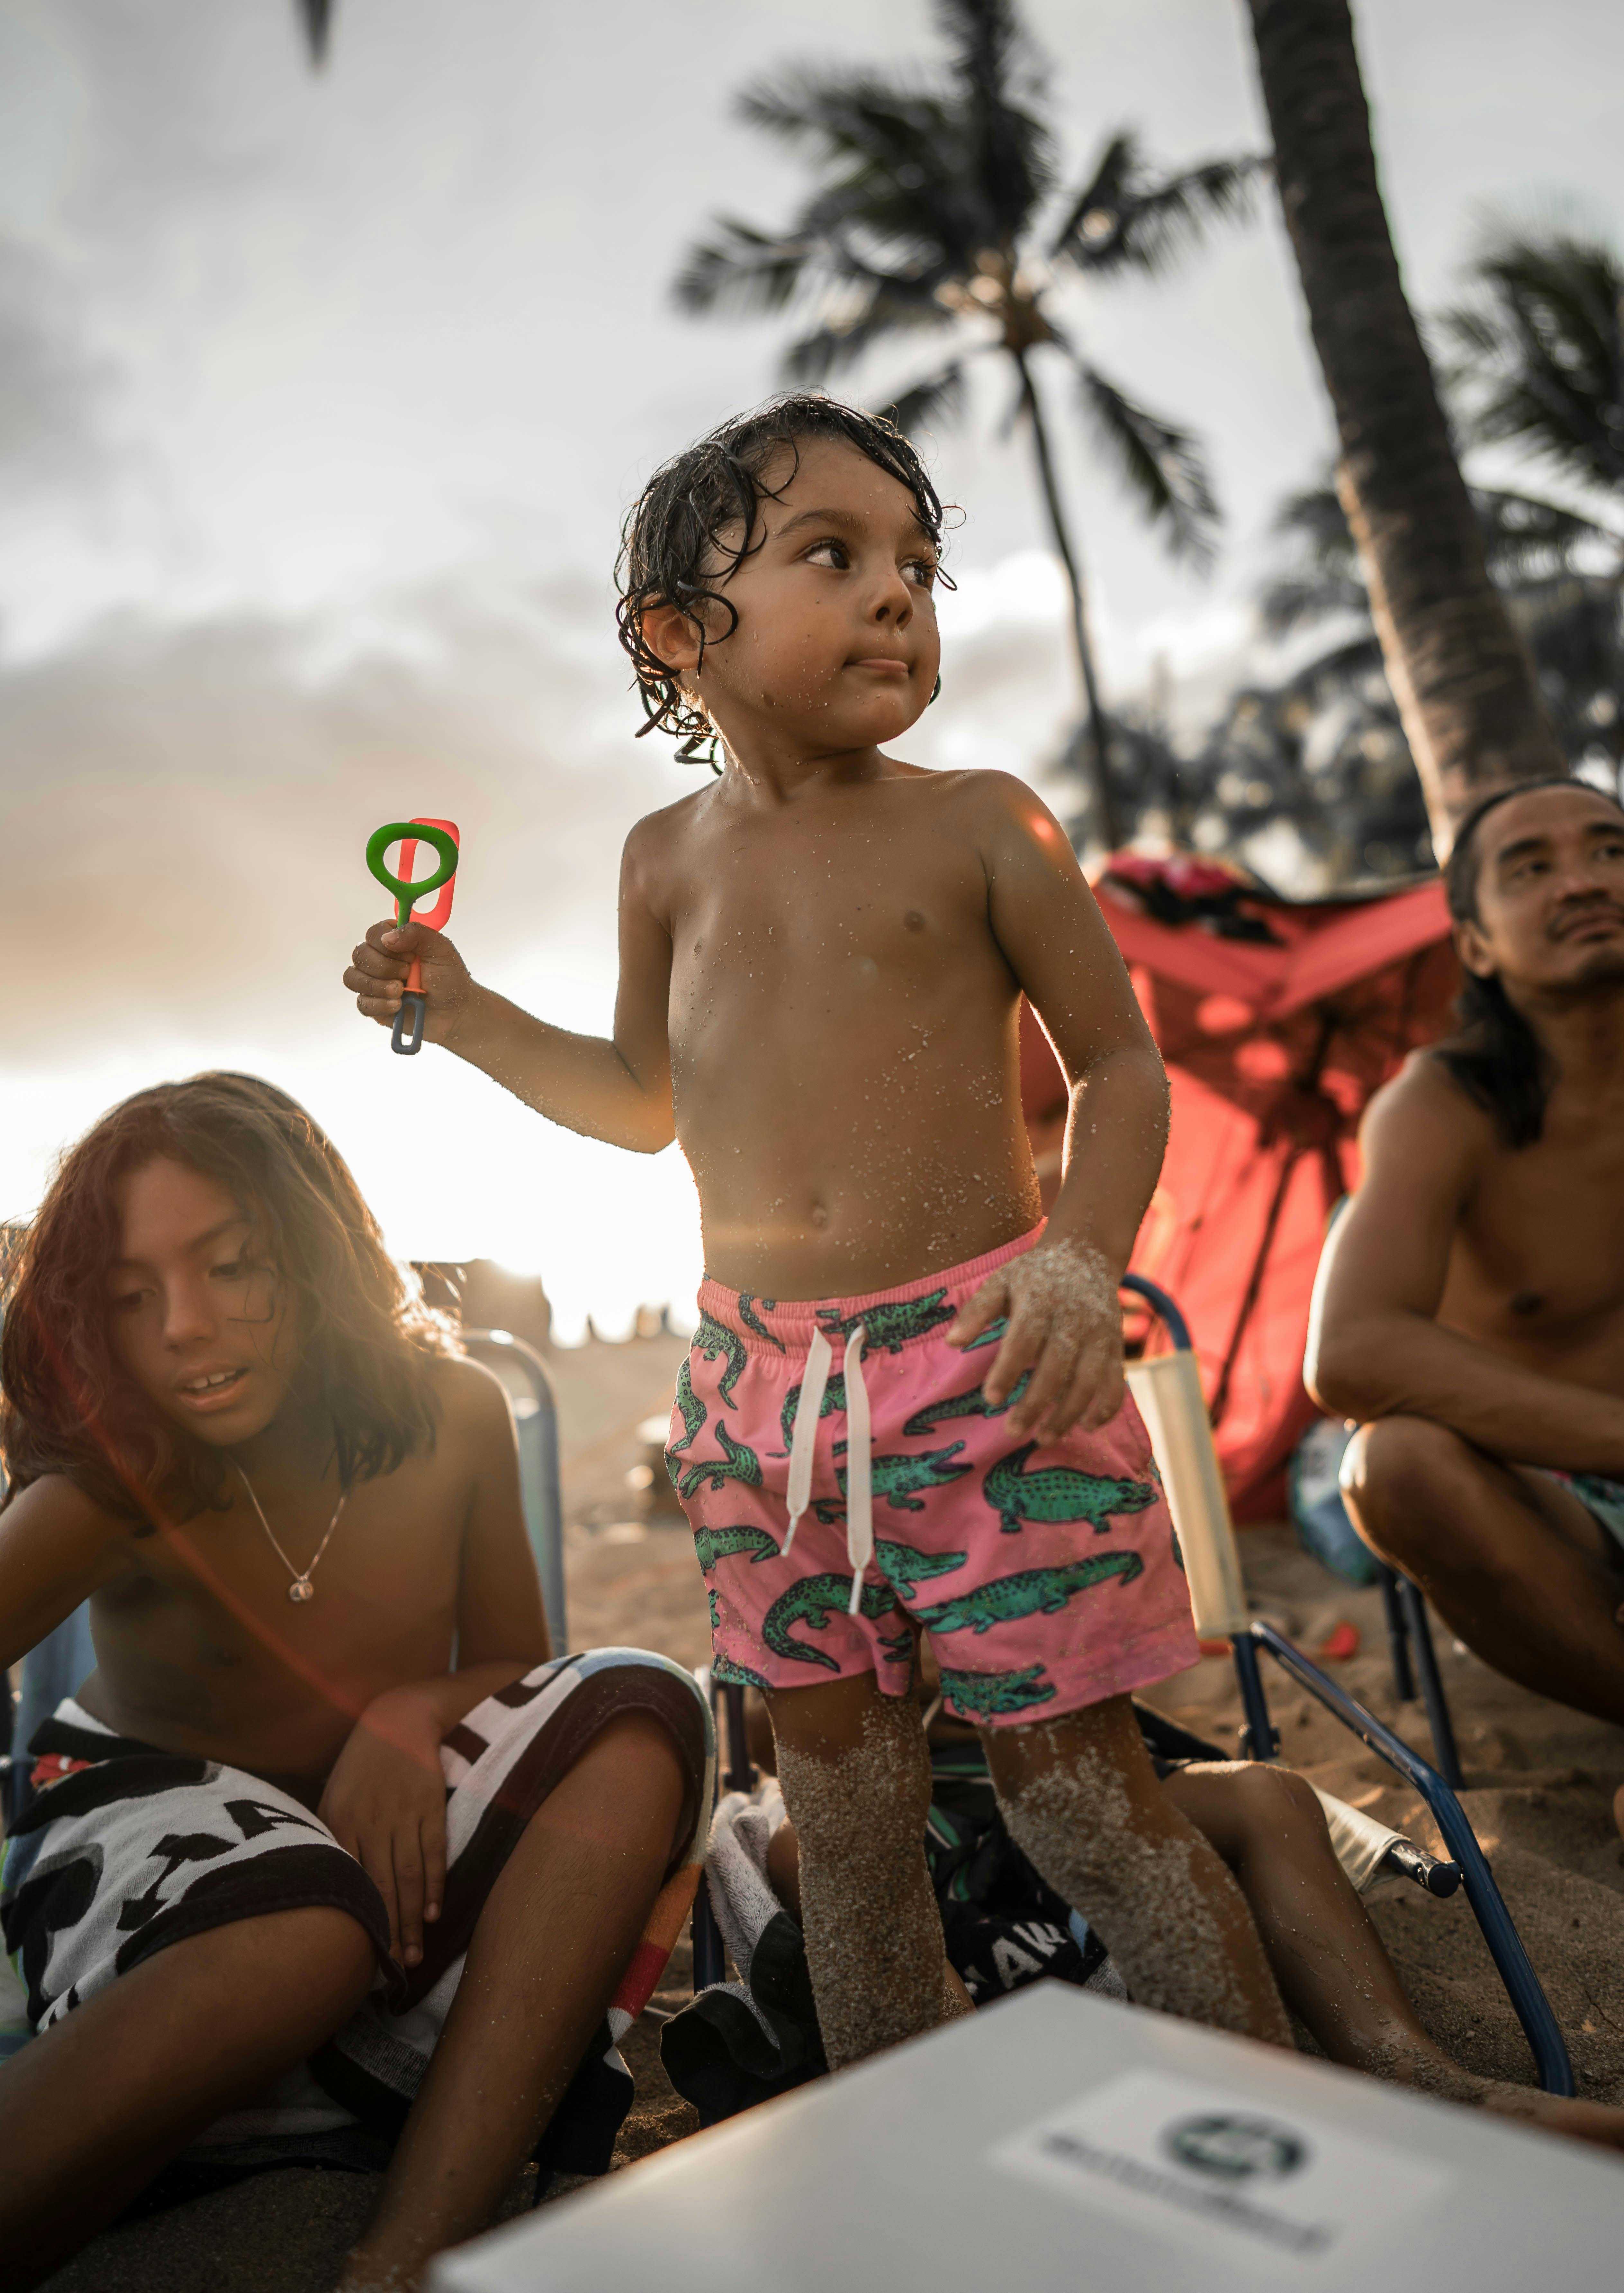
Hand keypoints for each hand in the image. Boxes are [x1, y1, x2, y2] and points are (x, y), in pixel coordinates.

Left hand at [318, 1689, 447, 1967]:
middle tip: (391, 1970)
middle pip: (380, 1889)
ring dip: (412, 1919)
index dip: (356, 1922)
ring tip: (414, 1954)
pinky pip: (432, 1853)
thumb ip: (331, 1837)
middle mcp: (370, 1824)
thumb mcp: (334, 1797)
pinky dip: (434, 1885)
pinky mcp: (430, 1807)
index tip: (359, 1957)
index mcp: (340, 1824)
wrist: (397, 1721)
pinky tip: (434, 1912)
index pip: (349, 1884)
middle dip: (386, 1932)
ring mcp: (402, 1816)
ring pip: (407, 1877)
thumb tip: (328, 1883)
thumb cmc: (361, 1765)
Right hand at [344, 920, 473, 1047]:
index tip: (410, 955)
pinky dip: (379, 1004)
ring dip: (377, 985)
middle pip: (359, 954)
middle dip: (384, 966)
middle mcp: (381, 959)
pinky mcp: (374, 1005)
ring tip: (401, 991)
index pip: (373, 933)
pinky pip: (361, 1003)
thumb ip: (416, 933)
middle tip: (408, 973)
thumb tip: (387, 937)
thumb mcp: (441, 949)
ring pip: (353, 978)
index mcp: (395, 942)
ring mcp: (375, 983)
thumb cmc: (449, 978)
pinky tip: (398, 1005)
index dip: (386, 944)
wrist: (455, 1012)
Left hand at [946, 1237, 1122, 1443]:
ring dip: (1068, 1413)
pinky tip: (1088, 1427)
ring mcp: (1100, 1334)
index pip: (1024, 1340)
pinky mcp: (1116, 1345)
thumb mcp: (1001, 1281)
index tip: (990, 1398)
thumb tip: (951, 1342)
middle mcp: (1074, 1319)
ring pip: (1089, 1380)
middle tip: (1013, 1432)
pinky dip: (1107, 1406)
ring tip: (1044, 1438)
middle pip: (1057, 1367)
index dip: (1008, 1370)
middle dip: (1036, 1403)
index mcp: (1041, 1301)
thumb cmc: (1035, 1275)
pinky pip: (1116, 1380)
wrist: (1087, 1254)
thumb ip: (977, 1310)